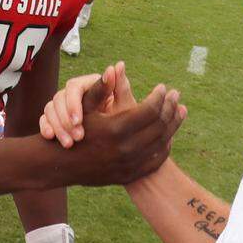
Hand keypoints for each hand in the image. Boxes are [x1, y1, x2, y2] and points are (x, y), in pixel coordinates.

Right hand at [41, 62, 137, 146]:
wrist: (119, 142)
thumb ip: (121, 87)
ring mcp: (65, 105)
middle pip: (59, 98)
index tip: (78, 121)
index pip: (74, 87)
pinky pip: (45, 118)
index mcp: (91, 84)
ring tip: (69, 144)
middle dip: (65, 119)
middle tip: (77, 137)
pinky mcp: (57, 118)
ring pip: (51, 108)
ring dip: (57, 125)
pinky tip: (49, 137)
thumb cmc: (125, 122)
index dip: (73, 104)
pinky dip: (45, 126)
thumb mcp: (126, 107)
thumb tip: (118, 65)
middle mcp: (76, 93)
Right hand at [68, 79, 186, 185]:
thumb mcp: (84, 109)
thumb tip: (112, 67)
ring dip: (173, 125)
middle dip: (170, 107)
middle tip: (176, 95)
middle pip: (160, 125)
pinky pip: (157, 160)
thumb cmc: (74, 130)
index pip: (150, 110)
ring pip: (162, 142)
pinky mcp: (131, 175)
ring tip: (179, 110)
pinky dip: (165, 145)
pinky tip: (168, 134)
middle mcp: (126, 149)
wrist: (63, 165)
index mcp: (116, 129)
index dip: (159, 96)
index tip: (163, 87)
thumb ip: (100, 88)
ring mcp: (130, 164)